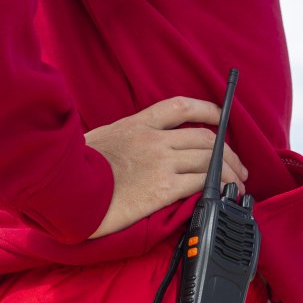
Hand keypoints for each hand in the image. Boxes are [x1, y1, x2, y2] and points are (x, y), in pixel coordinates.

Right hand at [84, 97, 247, 238]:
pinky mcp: (162, 188)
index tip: (221, 117)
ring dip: (230, 172)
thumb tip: (138, 149)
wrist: (64, 190)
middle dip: (228, 153)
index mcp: (136, 125)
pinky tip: (225, 195)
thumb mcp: (100, 141)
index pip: (180, 107)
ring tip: (238, 184)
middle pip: (205, 138)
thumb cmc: (74, 170)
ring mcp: (159, 162)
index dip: (206, 110)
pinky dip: (219, 187)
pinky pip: (201, 182)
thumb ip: (126, 140)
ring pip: (209, 160)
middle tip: (238, 167)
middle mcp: (153, 140)